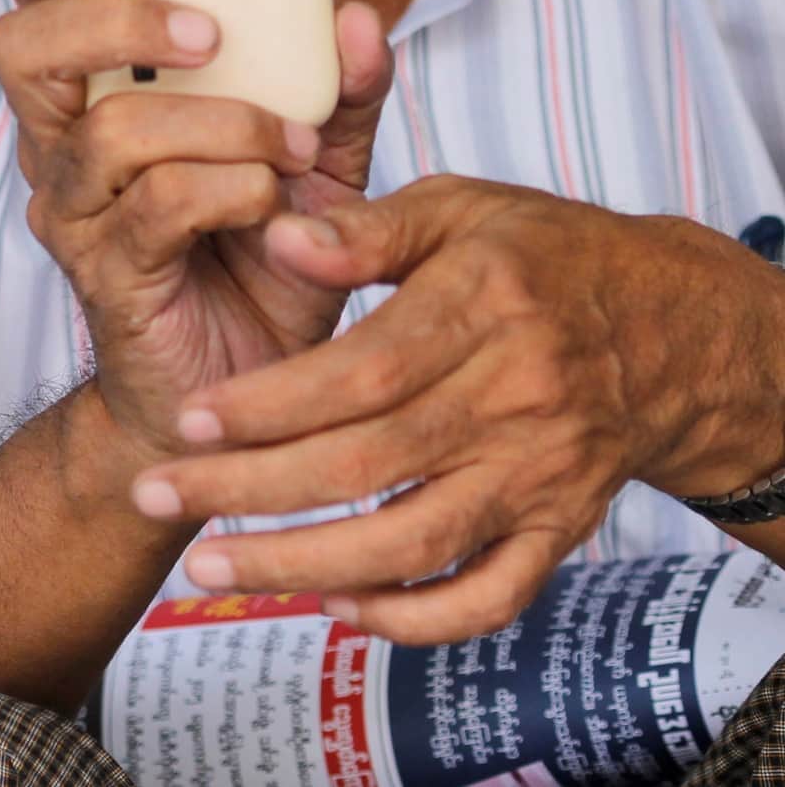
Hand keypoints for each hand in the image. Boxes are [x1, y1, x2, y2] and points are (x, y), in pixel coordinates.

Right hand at [0, 0, 392, 463]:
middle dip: (111, 15)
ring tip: (284, 147)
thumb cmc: (265, 266)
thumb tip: (359, 14)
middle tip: (202, 26)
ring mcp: (72, 213)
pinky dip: (233, 192)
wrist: (249, 404)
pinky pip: (161, 206)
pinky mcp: (104, 275)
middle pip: (23, 47)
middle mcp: (60, 146)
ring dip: (218, 123)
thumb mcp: (318, 164)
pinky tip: (275, 209)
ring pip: (113, 129)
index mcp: (94, 97)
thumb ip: (339, 90)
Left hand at [131, 177, 784, 643]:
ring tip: (212, 567)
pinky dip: (415, 617)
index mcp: (484, 310)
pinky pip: (489, 595)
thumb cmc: (543, 256)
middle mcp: (516, 402)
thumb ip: (365, 225)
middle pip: (367, 464)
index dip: (268, 403)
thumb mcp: (462, 208)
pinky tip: (337, 606)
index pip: (360, 373)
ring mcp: (539, 475)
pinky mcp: (560, 528)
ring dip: (305, 567)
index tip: (188, 417)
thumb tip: (274, 228)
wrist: (668, 328)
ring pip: (415, 543)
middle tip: (157, 495)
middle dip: (249, 490)